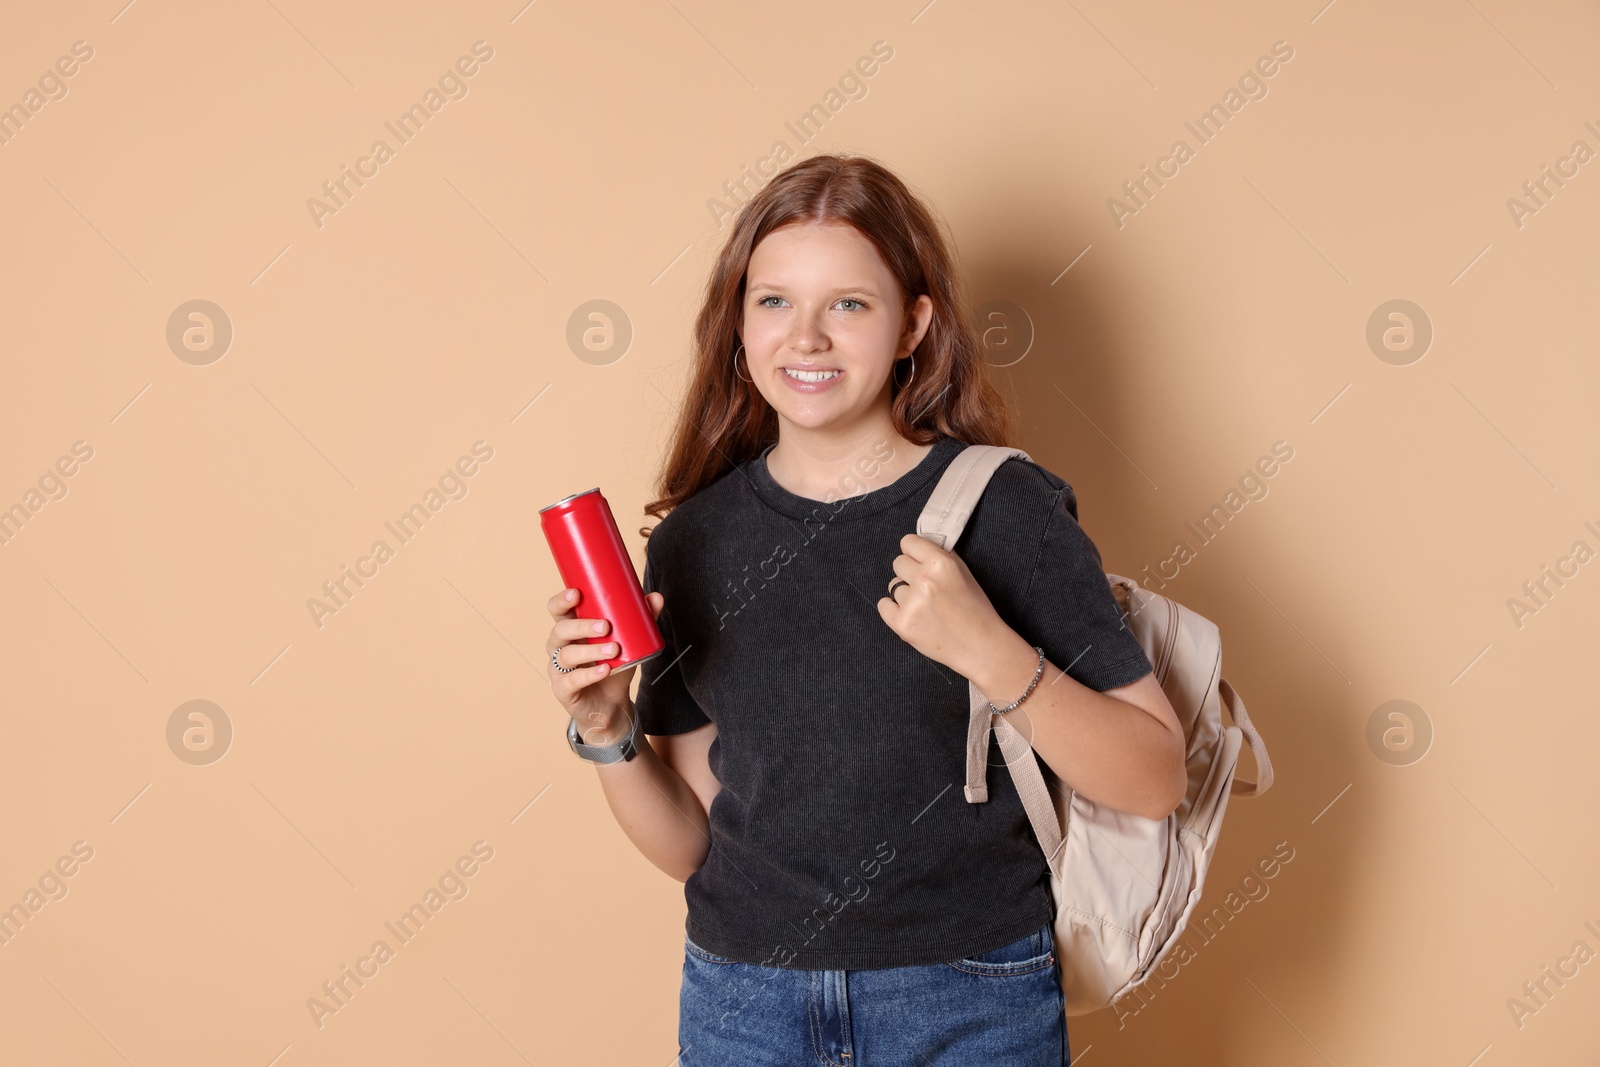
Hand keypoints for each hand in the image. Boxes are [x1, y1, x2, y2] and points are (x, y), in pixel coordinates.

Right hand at [545, 586, 663, 743]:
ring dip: (591, 651)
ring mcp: (558, 669)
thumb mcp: (629, 643)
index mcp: (571, 629)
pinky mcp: (563, 690)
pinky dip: (590, 674)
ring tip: (614, 650)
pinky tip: (605, 670)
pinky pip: (572, 680)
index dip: (561, 601)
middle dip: (582, 626)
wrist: (611, 705)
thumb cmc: (614, 666)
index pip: (557, 610)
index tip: (576, 594)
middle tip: (606, 626)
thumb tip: (656, 597)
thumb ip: (640, 620)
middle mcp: (559, 647)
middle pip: (560, 630)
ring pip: (566, 655)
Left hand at [876, 533, 1009, 678]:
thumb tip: (920, 546)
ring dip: (905, 594)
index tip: (918, 561)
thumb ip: (941, 557)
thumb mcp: (964, 573)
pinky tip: (911, 615)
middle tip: (925, 588)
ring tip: (926, 608)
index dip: (914, 553)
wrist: (980, 647)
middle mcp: (924, 580)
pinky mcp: (902, 624)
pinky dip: (893, 610)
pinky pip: (883, 606)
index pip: (908, 542)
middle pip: (898, 563)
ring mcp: (911, 603)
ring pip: (893, 586)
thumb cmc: (976, 610)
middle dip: (909, 573)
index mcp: (941, 563)